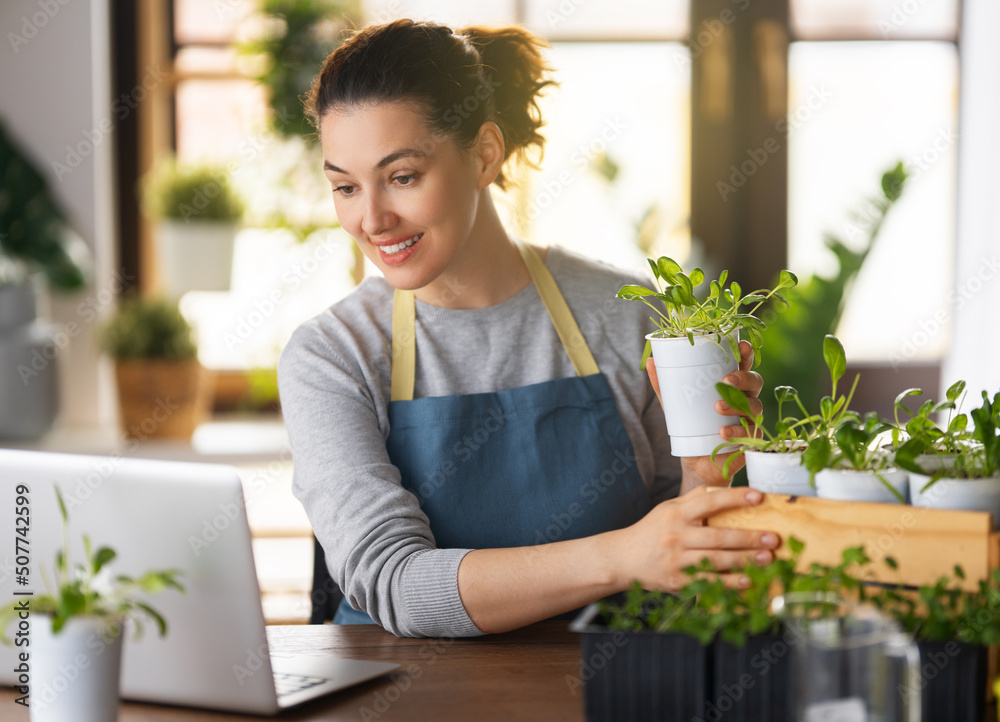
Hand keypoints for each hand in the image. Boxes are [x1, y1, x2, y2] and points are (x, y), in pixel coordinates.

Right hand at [613, 486, 778, 590]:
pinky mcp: (678, 581)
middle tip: (773, 537)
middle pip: (718, 536)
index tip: (758, 497)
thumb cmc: (651, 531)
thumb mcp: (667, 509)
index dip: (734, 498)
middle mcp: (676, 535)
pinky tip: (748, 580)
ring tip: (768, 558)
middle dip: (748, 537)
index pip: (709, 502)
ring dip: (745, 560)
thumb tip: (720, 488)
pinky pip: (708, 582)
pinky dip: (729, 582)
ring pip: (716, 560)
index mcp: (676, 513)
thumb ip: (693, 499)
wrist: (623, 558)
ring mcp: (677, 560)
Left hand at [646, 340, 762, 489]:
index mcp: (731, 384)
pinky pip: (750, 433)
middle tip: (725, 380)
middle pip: (755, 381)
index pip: (743, 364)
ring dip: (737, 404)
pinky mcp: (750, 439)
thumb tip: (650, 361)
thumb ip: (664, 385)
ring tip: (717, 407)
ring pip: (754, 405)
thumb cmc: (691, 425)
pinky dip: (737, 431)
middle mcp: (745, 398)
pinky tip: (722, 431)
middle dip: (743, 377)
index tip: (741, 346)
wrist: (696, 461)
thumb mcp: (676, 404)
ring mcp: (750, 419)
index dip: (746, 353)